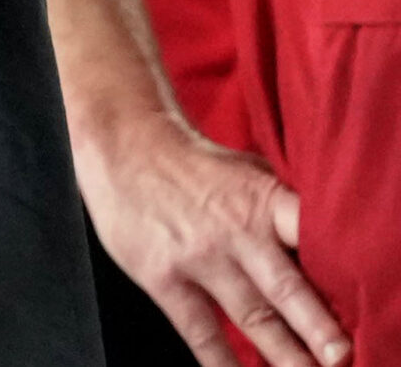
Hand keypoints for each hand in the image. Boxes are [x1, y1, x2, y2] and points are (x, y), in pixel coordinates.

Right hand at [79, 113, 348, 366]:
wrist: (122, 143)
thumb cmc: (192, 162)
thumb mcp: (247, 173)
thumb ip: (283, 211)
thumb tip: (326, 247)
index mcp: (264, 201)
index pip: (315, 238)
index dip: (344, 271)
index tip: (367, 302)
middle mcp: (236, 232)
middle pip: (288, 290)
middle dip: (320, 330)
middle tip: (345, 359)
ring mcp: (199, 258)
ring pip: (252, 317)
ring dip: (285, 355)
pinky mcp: (163, 277)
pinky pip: (199, 330)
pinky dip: (222, 361)